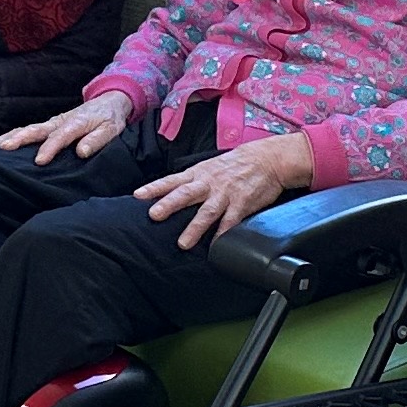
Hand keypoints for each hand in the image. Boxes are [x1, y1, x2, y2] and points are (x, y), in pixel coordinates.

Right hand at [0, 92, 131, 165]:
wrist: (108, 102)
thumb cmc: (110, 119)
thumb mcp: (111, 130)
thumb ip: (97, 140)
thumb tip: (81, 152)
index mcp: (75, 123)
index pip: (60, 136)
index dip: (49, 148)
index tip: (39, 161)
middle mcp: (58, 121)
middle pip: (35, 130)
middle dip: (18, 139)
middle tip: (3, 149)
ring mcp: (50, 123)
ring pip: (26, 129)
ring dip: (8, 137)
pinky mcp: (46, 126)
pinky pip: (26, 131)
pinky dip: (10, 137)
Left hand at [142, 129, 317, 251]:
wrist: (268, 159)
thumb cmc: (237, 164)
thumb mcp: (211, 165)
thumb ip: (193, 179)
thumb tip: (172, 192)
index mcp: (199, 173)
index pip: (172, 180)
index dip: (154, 188)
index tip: (138, 196)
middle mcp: (209, 183)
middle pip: (186, 194)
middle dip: (169, 204)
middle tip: (154, 215)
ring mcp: (226, 194)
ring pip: (207, 212)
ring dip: (194, 228)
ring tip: (183, 243)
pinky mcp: (242, 204)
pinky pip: (231, 222)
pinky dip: (223, 235)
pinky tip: (216, 246)